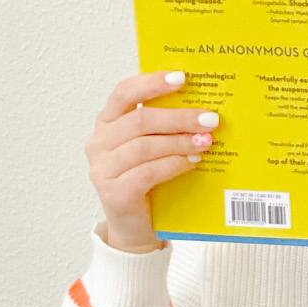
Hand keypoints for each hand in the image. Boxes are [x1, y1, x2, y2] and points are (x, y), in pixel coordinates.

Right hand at [85, 72, 217, 253]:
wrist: (136, 229)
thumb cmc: (148, 183)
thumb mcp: (154, 148)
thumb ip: (165, 128)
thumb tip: (202, 107)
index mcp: (107, 123)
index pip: (124, 92)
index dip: (152, 83)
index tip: (182, 77)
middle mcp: (99, 143)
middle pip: (140, 120)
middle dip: (178, 117)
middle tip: (209, 118)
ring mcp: (102, 169)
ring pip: (145, 146)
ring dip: (179, 142)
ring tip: (205, 141)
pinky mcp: (114, 193)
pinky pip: (147, 172)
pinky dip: (173, 164)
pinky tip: (192, 161)